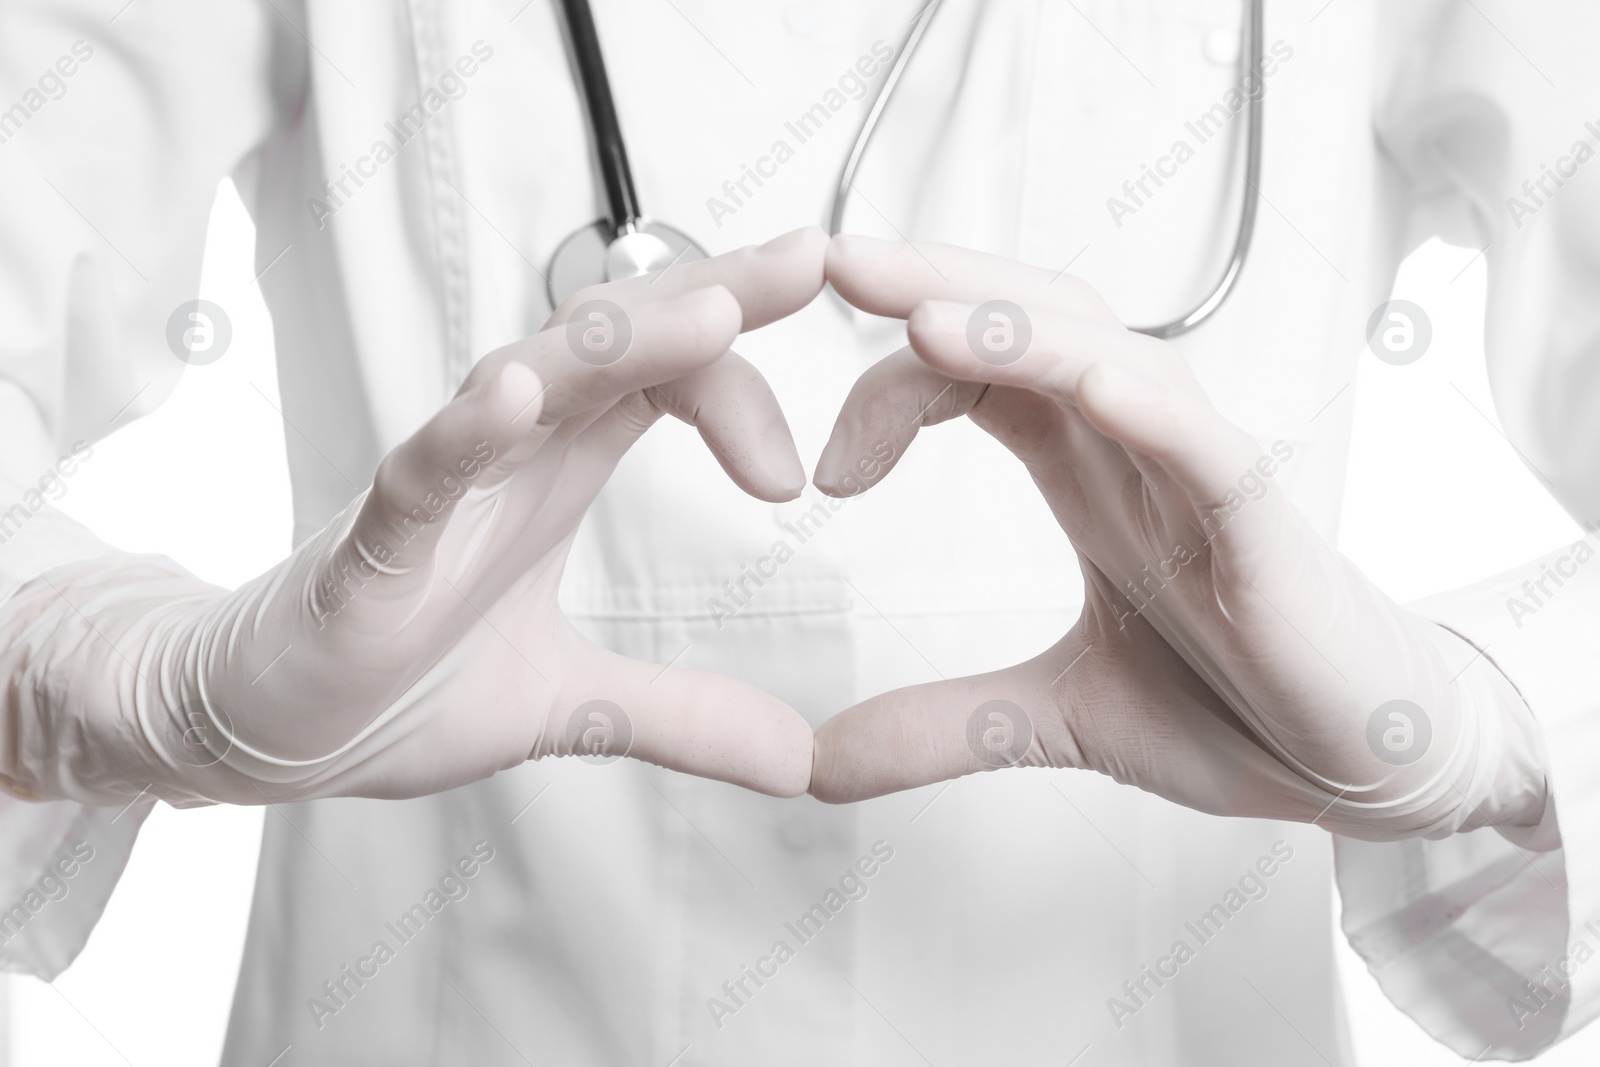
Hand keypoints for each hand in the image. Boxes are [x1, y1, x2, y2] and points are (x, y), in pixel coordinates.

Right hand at [6, 230, 826, 805]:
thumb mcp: (576, 706)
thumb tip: (801, 761)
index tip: (806, 471)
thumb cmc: (404, 684)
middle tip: (813, 260)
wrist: (275, 729)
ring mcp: (438, 492)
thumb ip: (686, 716)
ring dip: (622, 342)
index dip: (743, 386)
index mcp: (560, 469)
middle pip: (618, 341)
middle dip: (715, 295)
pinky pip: (416, 473)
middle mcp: (509, 455)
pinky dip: (464, 434)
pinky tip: (510, 396)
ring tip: (711, 312)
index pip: (667, 378)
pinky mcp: (370, 550)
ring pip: (532, 379)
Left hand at [808, 236, 1548, 840]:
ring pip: (1118, 362)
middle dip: (939, 286)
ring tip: (929, 320)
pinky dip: (1157, 413)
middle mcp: (1136, 450)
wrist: (1358, 758)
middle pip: (1035, 326)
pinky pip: (1212, 451)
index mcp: (1083, 470)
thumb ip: (941, 728)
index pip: (974, 378)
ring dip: (1021, 332)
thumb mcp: (1053, 720)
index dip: (891, 392)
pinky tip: (1097, 387)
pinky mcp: (1266, 535)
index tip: (823, 472)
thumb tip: (817, 765)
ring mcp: (1202, 482)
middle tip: (836, 263)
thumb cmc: (1231, 705)